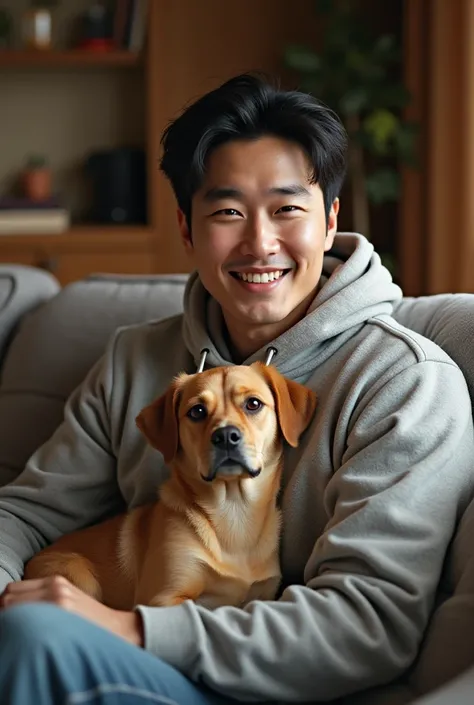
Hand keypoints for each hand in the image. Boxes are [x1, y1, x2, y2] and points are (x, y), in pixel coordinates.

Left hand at [0, 576, 143, 646]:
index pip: (13, 589)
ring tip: (16, 634)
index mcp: (55, 582)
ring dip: (8, 621)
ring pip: (11, 608)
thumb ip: (45, 596)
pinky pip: (25, 622)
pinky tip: (26, 639)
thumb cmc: (92, 620)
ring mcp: (57, 603)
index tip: (8, 618)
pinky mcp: (61, 617)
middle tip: (8, 627)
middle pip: (8, 597)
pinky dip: (17, 630)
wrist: (119, 629)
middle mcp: (54, 589)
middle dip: (3, 612)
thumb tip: (13, 606)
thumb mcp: (69, 597)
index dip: (5, 605)